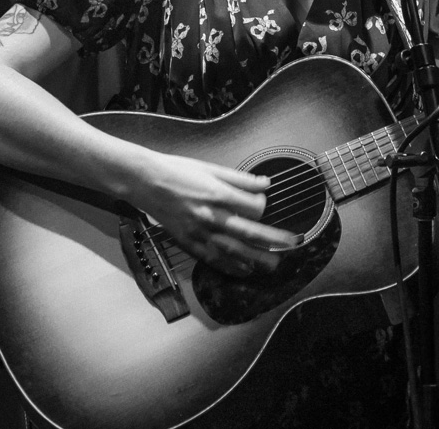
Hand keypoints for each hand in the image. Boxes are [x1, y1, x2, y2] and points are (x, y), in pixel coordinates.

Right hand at [133, 155, 300, 276]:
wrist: (146, 181)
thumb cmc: (178, 170)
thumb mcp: (212, 168)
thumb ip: (241, 179)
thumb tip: (266, 184)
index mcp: (218, 194)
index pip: (253, 207)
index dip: (263, 206)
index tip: (262, 203)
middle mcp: (211, 216)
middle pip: (249, 232)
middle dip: (273, 240)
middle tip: (293, 244)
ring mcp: (199, 232)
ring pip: (233, 251)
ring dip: (255, 259)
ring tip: (273, 264)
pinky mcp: (189, 242)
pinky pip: (213, 259)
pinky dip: (230, 266)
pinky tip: (244, 271)